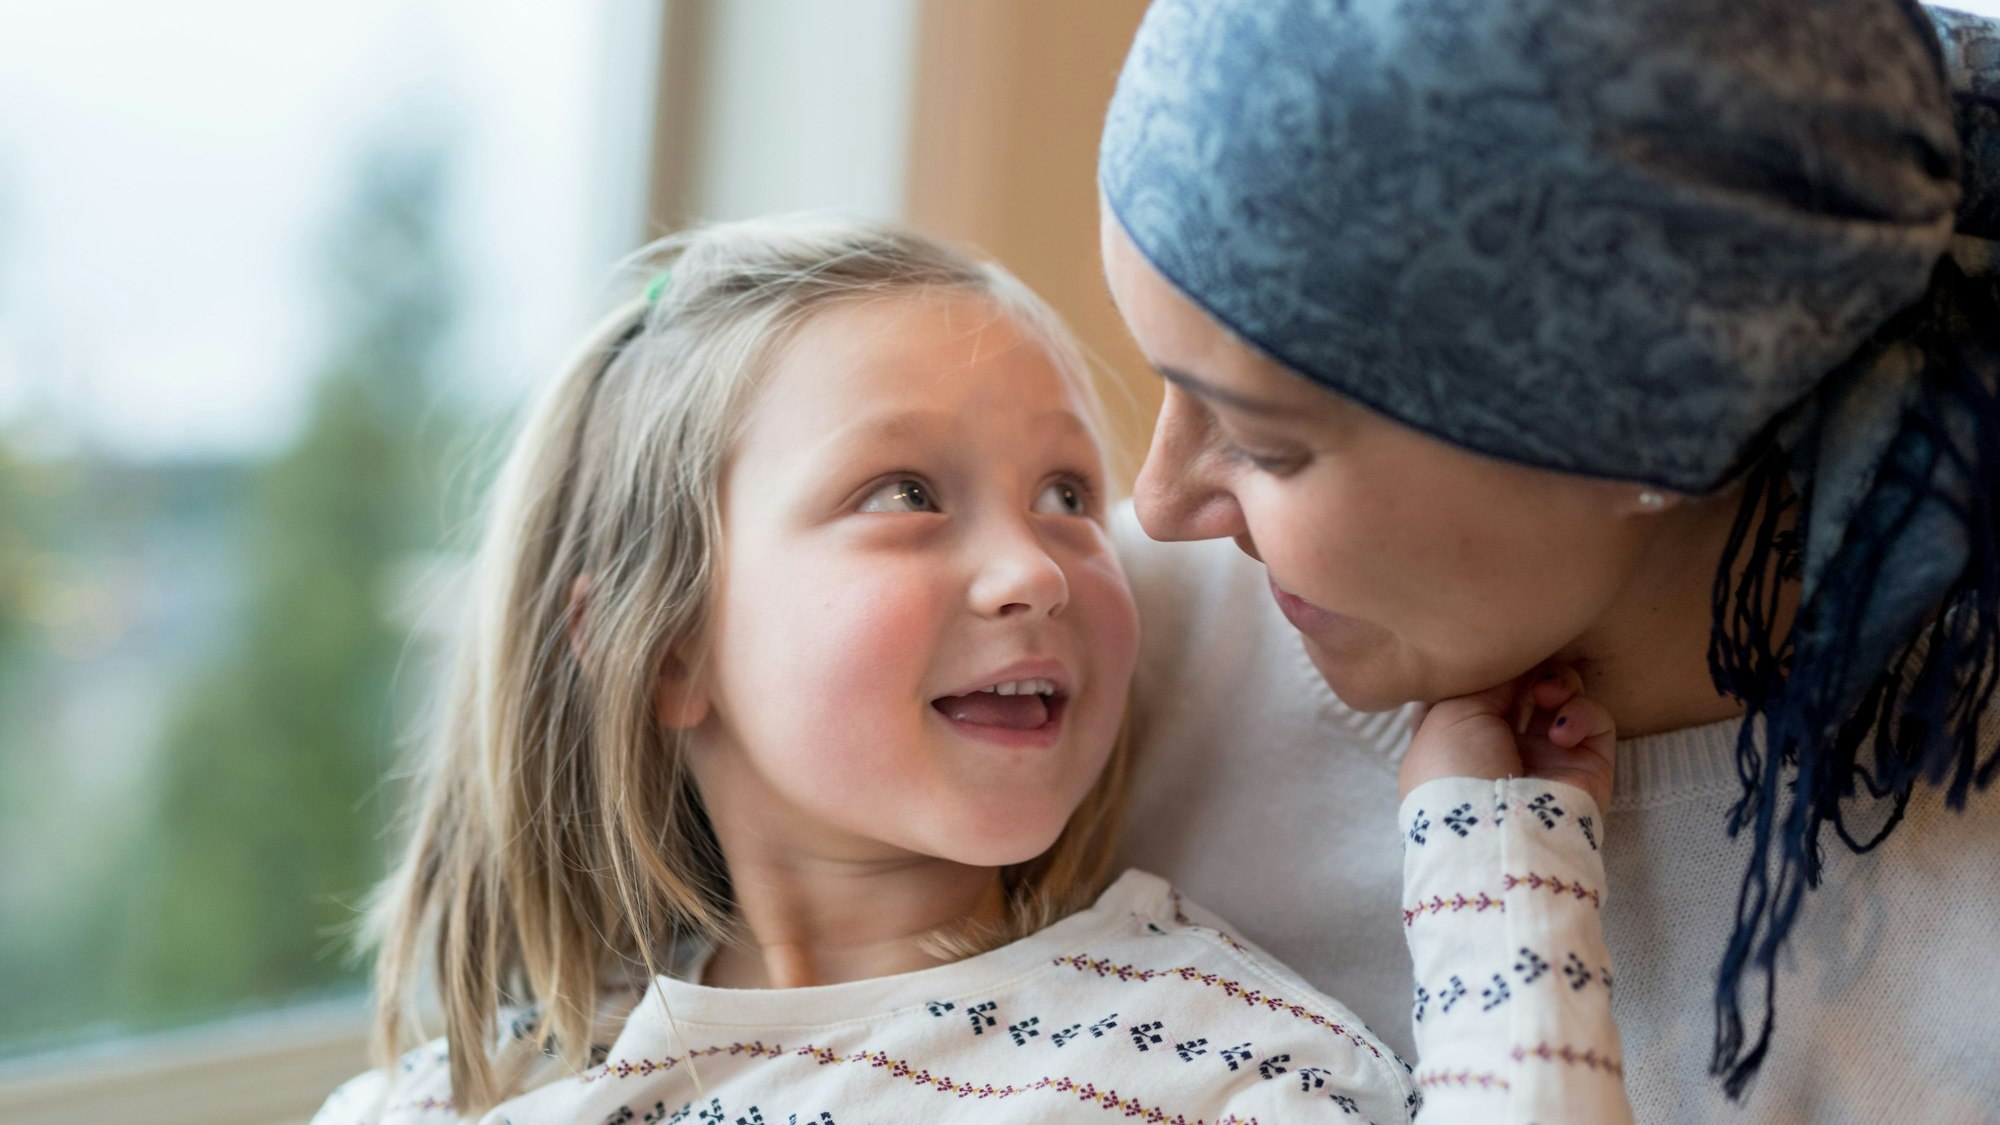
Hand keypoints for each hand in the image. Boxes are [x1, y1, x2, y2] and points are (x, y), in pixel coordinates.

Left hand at [1399, 662, 1615, 809]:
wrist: (1494, 832)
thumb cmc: (1454, 770)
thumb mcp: (1449, 711)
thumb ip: (1485, 676)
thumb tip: (1516, 658)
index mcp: (1457, 736)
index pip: (1477, 686)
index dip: (1487, 663)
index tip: (1490, 648)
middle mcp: (1499, 744)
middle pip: (1522, 684)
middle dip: (1526, 666)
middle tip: (1527, 662)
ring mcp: (1544, 755)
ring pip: (1562, 694)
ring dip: (1557, 683)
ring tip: (1547, 695)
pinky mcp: (1585, 766)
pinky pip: (1595, 721)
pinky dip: (1582, 715)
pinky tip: (1561, 733)